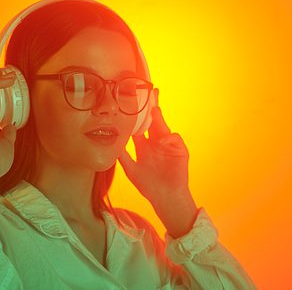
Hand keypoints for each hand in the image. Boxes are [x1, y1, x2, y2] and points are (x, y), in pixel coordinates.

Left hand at [118, 89, 190, 204]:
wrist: (166, 198)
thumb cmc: (148, 186)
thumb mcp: (131, 169)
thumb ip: (122, 156)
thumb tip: (111, 143)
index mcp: (144, 146)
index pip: (139, 127)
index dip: (135, 117)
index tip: (130, 104)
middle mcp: (156, 143)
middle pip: (152, 123)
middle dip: (151, 109)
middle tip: (148, 94)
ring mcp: (168, 146)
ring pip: (163, 127)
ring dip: (159, 119)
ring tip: (154, 110)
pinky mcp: (180, 151)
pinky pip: (175, 138)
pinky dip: (169, 137)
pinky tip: (162, 140)